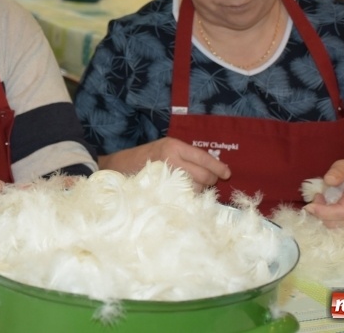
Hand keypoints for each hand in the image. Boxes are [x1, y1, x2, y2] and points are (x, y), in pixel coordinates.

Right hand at [100, 137, 230, 191]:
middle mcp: (172, 159)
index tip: (226, 173)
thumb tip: (211, 169)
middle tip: (205, 182)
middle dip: (208, 181)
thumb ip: (184, 156)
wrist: (117, 168)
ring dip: (197, 190)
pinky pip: (184, 197)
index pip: (203, 158)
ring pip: (195, 188)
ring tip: (188, 187)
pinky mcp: (162, 190)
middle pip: (203, 176)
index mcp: (174, 146)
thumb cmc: (143, 158)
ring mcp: (166, 176)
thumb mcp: (164, 148)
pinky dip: (187, 198)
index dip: (218, 167)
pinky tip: (181, 195)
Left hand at [303, 159, 343, 227]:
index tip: (309, 206)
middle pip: (337, 223)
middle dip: (320, 213)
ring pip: (335, 227)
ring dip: (322, 216)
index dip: (324, 212)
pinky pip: (337, 226)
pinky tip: (325, 206)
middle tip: (317, 196)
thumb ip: (338, 171)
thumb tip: (328, 180)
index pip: (342, 211)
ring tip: (321, 200)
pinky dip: (327, 218)